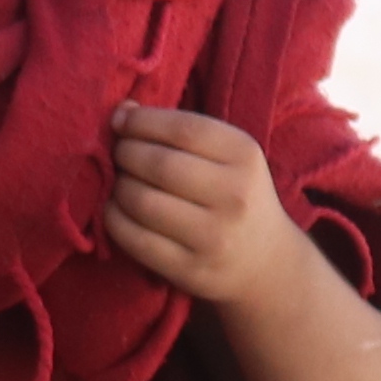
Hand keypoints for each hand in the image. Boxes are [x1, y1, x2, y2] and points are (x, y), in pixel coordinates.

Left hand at [104, 104, 304, 310]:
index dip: (141, 122)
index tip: (119, 121)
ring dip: (117, 187)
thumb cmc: (236, 197)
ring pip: (141, 201)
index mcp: (244, 156)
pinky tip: (116, 210)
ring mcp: (212, 236)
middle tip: (116, 155)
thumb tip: (122, 111)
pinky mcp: (189, 269)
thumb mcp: (228, 157)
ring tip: (119, 183)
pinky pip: (134, 239)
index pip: (184, 129)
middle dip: (124, 154)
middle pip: (159, 165)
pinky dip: (114, 218)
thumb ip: (181, 132)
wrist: (266, 262)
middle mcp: (233, 195)